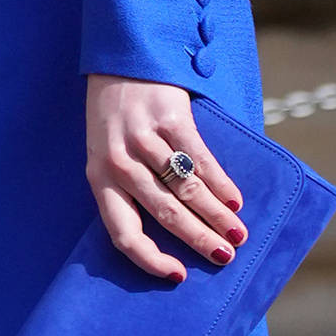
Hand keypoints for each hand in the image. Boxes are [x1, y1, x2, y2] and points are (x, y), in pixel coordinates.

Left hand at [86, 74, 246, 285]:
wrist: (122, 59)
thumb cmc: (117, 117)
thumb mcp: (109, 153)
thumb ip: (129, 187)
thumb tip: (174, 229)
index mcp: (98, 178)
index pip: (122, 232)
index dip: (149, 259)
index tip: (177, 276)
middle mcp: (118, 162)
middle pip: (163, 214)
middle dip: (198, 240)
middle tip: (224, 257)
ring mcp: (144, 139)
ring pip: (185, 190)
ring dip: (215, 216)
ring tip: (237, 234)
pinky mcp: (170, 116)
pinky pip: (199, 159)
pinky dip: (220, 183)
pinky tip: (233, 200)